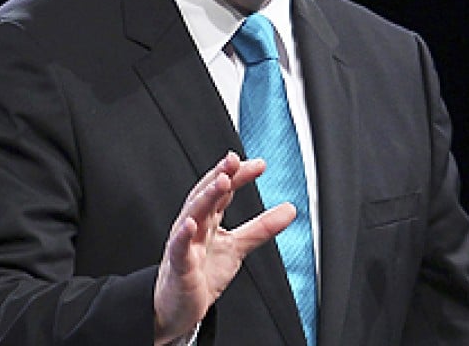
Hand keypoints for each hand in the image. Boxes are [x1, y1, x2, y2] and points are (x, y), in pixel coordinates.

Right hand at [153, 151, 294, 344]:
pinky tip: (190, 223)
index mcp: (209, 219)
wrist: (178, 308)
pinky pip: (178, 248)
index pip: (223, 191)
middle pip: (206, 195)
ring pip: (193, 214)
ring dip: (206, 196)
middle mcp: (195, 226)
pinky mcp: (179, 267)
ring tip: (221, 181)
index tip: (258, 164)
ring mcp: (185, 244)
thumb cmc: (202, 272)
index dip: (238, 175)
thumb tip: (290, 209)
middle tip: (234, 160)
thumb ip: (262, 227)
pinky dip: (183, 235)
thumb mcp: (237, 247)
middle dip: (219, 176)